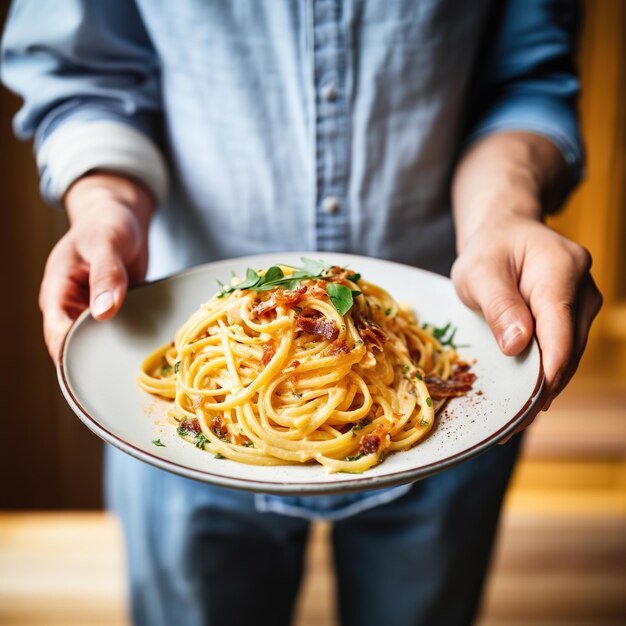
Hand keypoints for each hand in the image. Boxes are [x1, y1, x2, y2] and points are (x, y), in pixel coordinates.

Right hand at [39, 173, 153, 362]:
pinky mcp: (112, 313)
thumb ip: (106, 275)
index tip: (98, 367)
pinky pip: (118, 333)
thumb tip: (104, 312)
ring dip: (116, 352)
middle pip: (76, 347)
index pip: (57, 334)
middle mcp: (71, 308)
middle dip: (97, 361)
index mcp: (57, 293)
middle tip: (126, 374)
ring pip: (98, 344)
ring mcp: (91, 312)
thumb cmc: (106, 224)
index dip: (72, 354)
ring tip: (140, 366)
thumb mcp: (107, 244)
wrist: (119, 217)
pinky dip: (130, 340)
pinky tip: (149, 348)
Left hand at [451, 213, 601, 431]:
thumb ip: (499, 305)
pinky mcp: (575, 317)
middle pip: (568, 346)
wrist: (505, 233)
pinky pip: (564, 350)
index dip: (548, 367)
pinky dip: (546, 374)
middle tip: (512, 425)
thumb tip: (518, 346)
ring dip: (545, 387)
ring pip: (569, 354)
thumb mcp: (480, 271)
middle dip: (543, 387)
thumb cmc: (489, 249)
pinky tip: (526, 400)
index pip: (559, 326)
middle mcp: (583, 288)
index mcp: (561, 268)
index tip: (532, 403)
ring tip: (514, 422)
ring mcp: (584, 303)